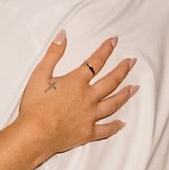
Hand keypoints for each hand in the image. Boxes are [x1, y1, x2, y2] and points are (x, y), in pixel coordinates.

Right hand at [16, 34, 136, 158]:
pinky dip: (115, 126)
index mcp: (77, 82)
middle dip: (123, 69)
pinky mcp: (88, 133)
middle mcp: (88, 98)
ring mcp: (90, 116)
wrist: (34, 134)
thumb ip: (53, 53)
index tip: (114, 41)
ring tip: (134, 88)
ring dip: (125, 94)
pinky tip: (122, 123)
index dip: (106, 49)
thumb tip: (64, 35)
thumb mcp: (40, 74)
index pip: (96, 61)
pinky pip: (106, 129)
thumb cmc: (35, 105)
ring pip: (113, 104)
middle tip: (132, 62)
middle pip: (111, 81)